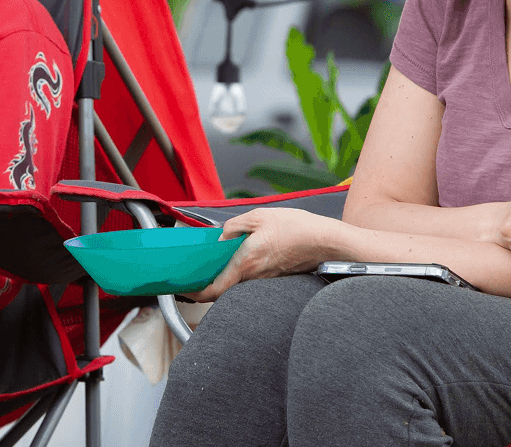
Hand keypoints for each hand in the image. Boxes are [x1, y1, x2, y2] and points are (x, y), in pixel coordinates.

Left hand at [189, 208, 346, 302]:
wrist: (326, 241)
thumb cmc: (296, 228)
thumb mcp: (259, 216)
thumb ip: (234, 227)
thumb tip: (222, 236)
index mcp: (245, 263)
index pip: (213, 290)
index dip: (194, 293)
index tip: (183, 289)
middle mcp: (254, 277)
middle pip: (222, 290)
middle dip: (206, 285)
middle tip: (195, 275)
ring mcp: (266, 280)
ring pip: (237, 285)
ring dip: (224, 278)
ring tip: (215, 264)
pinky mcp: (276, 278)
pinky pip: (252, 280)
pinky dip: (241, 273)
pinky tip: (241, 259)